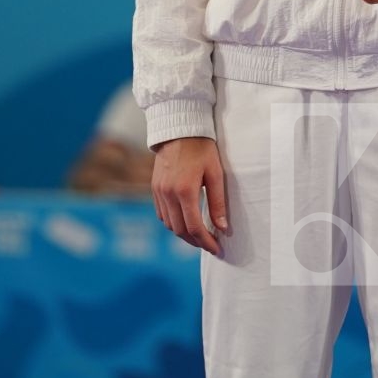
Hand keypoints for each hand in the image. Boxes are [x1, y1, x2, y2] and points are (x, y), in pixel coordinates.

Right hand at [151, 136, 227, 256]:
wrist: (179, 129)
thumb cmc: (202, 148)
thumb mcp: (216, 173)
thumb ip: (218, 202)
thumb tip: (223, 228)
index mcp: (185, 190)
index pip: (195, 227)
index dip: (207, 242)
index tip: (218, 249)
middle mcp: (168, 194)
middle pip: (180, 230)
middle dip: (196, 242)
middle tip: (211, 244)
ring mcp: (159, 191)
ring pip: (169, 225)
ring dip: (184, 234)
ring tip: (200, 236)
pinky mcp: (154, 188)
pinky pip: (162, 214)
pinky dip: (173, 223)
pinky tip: (185, 222)